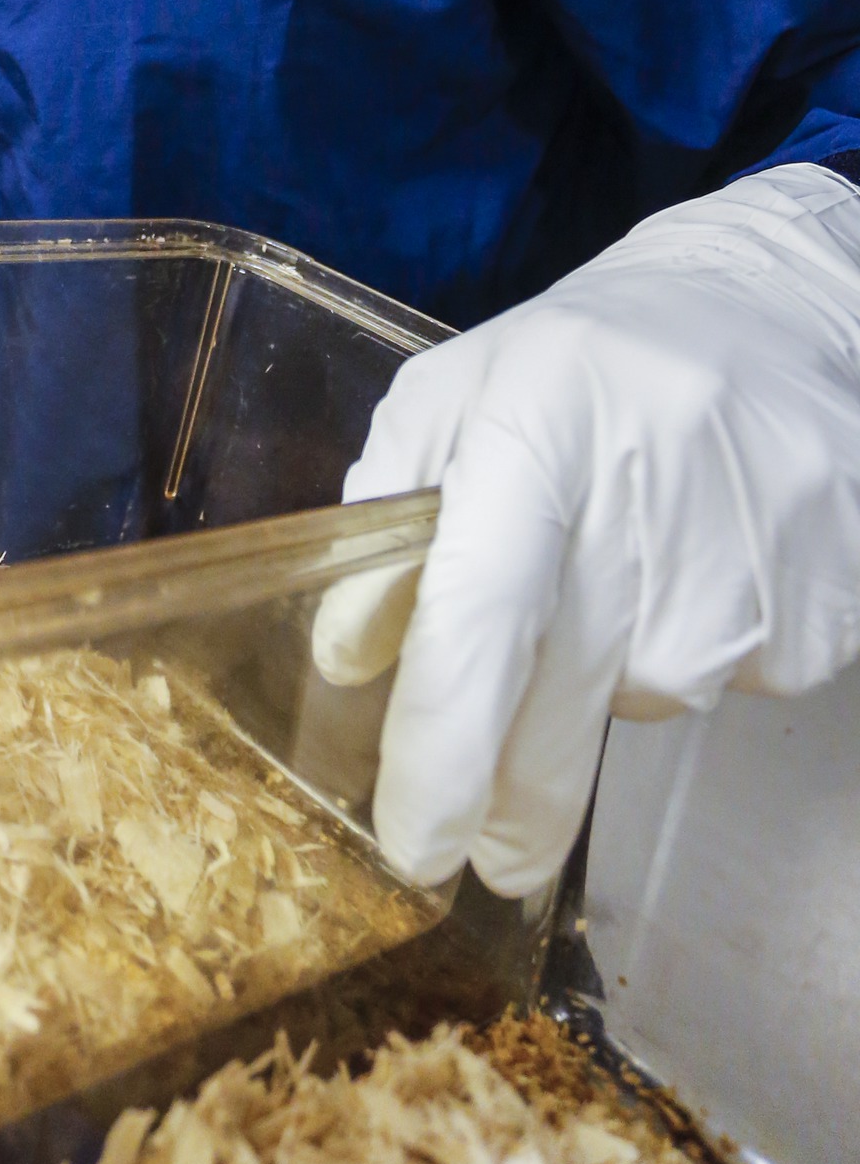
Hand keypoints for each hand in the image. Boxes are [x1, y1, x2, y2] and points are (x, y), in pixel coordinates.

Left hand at [314, 164, 859, 896]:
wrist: (780, 313)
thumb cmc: (590, 359)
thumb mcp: (457, 398)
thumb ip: (388, 523)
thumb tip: (351, 661)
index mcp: (536, 441)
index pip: (475, 629)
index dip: (442, 753)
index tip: (415, 845)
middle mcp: (643, 513)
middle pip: (557, 713)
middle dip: (511, 804)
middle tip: (485, 850)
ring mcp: (743, 569)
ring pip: (639, 701)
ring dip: (610, 670)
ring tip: (631, 554)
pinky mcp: (815, 614)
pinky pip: (721, 681)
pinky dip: (691, 643)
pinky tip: (701, 555)